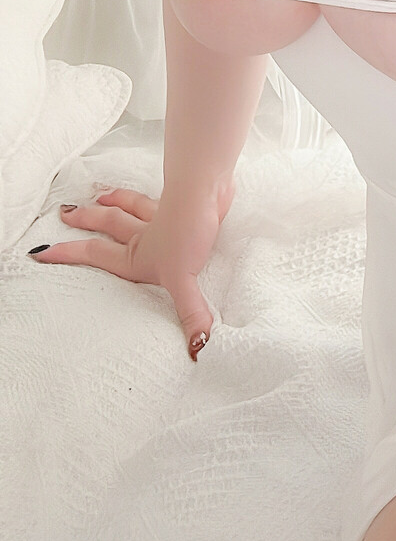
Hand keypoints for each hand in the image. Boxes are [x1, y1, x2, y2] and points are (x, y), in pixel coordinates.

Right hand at [30, 185, 229, 359]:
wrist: (208, 190)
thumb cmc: (190, 231)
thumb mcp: (185, 279)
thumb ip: (190, 313)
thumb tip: (197, 350)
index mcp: (137, 256)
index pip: (95, 255)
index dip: (68, 254)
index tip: (42, 252)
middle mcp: (145, 235)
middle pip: (109, 223)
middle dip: (86, 220)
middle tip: (65, 213)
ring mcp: (161, 216)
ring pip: (131, 206)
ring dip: (114, 200)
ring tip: (99, 195)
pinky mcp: (180, 203)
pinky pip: (157, 199)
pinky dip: (148, 195)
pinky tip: (155, 192)